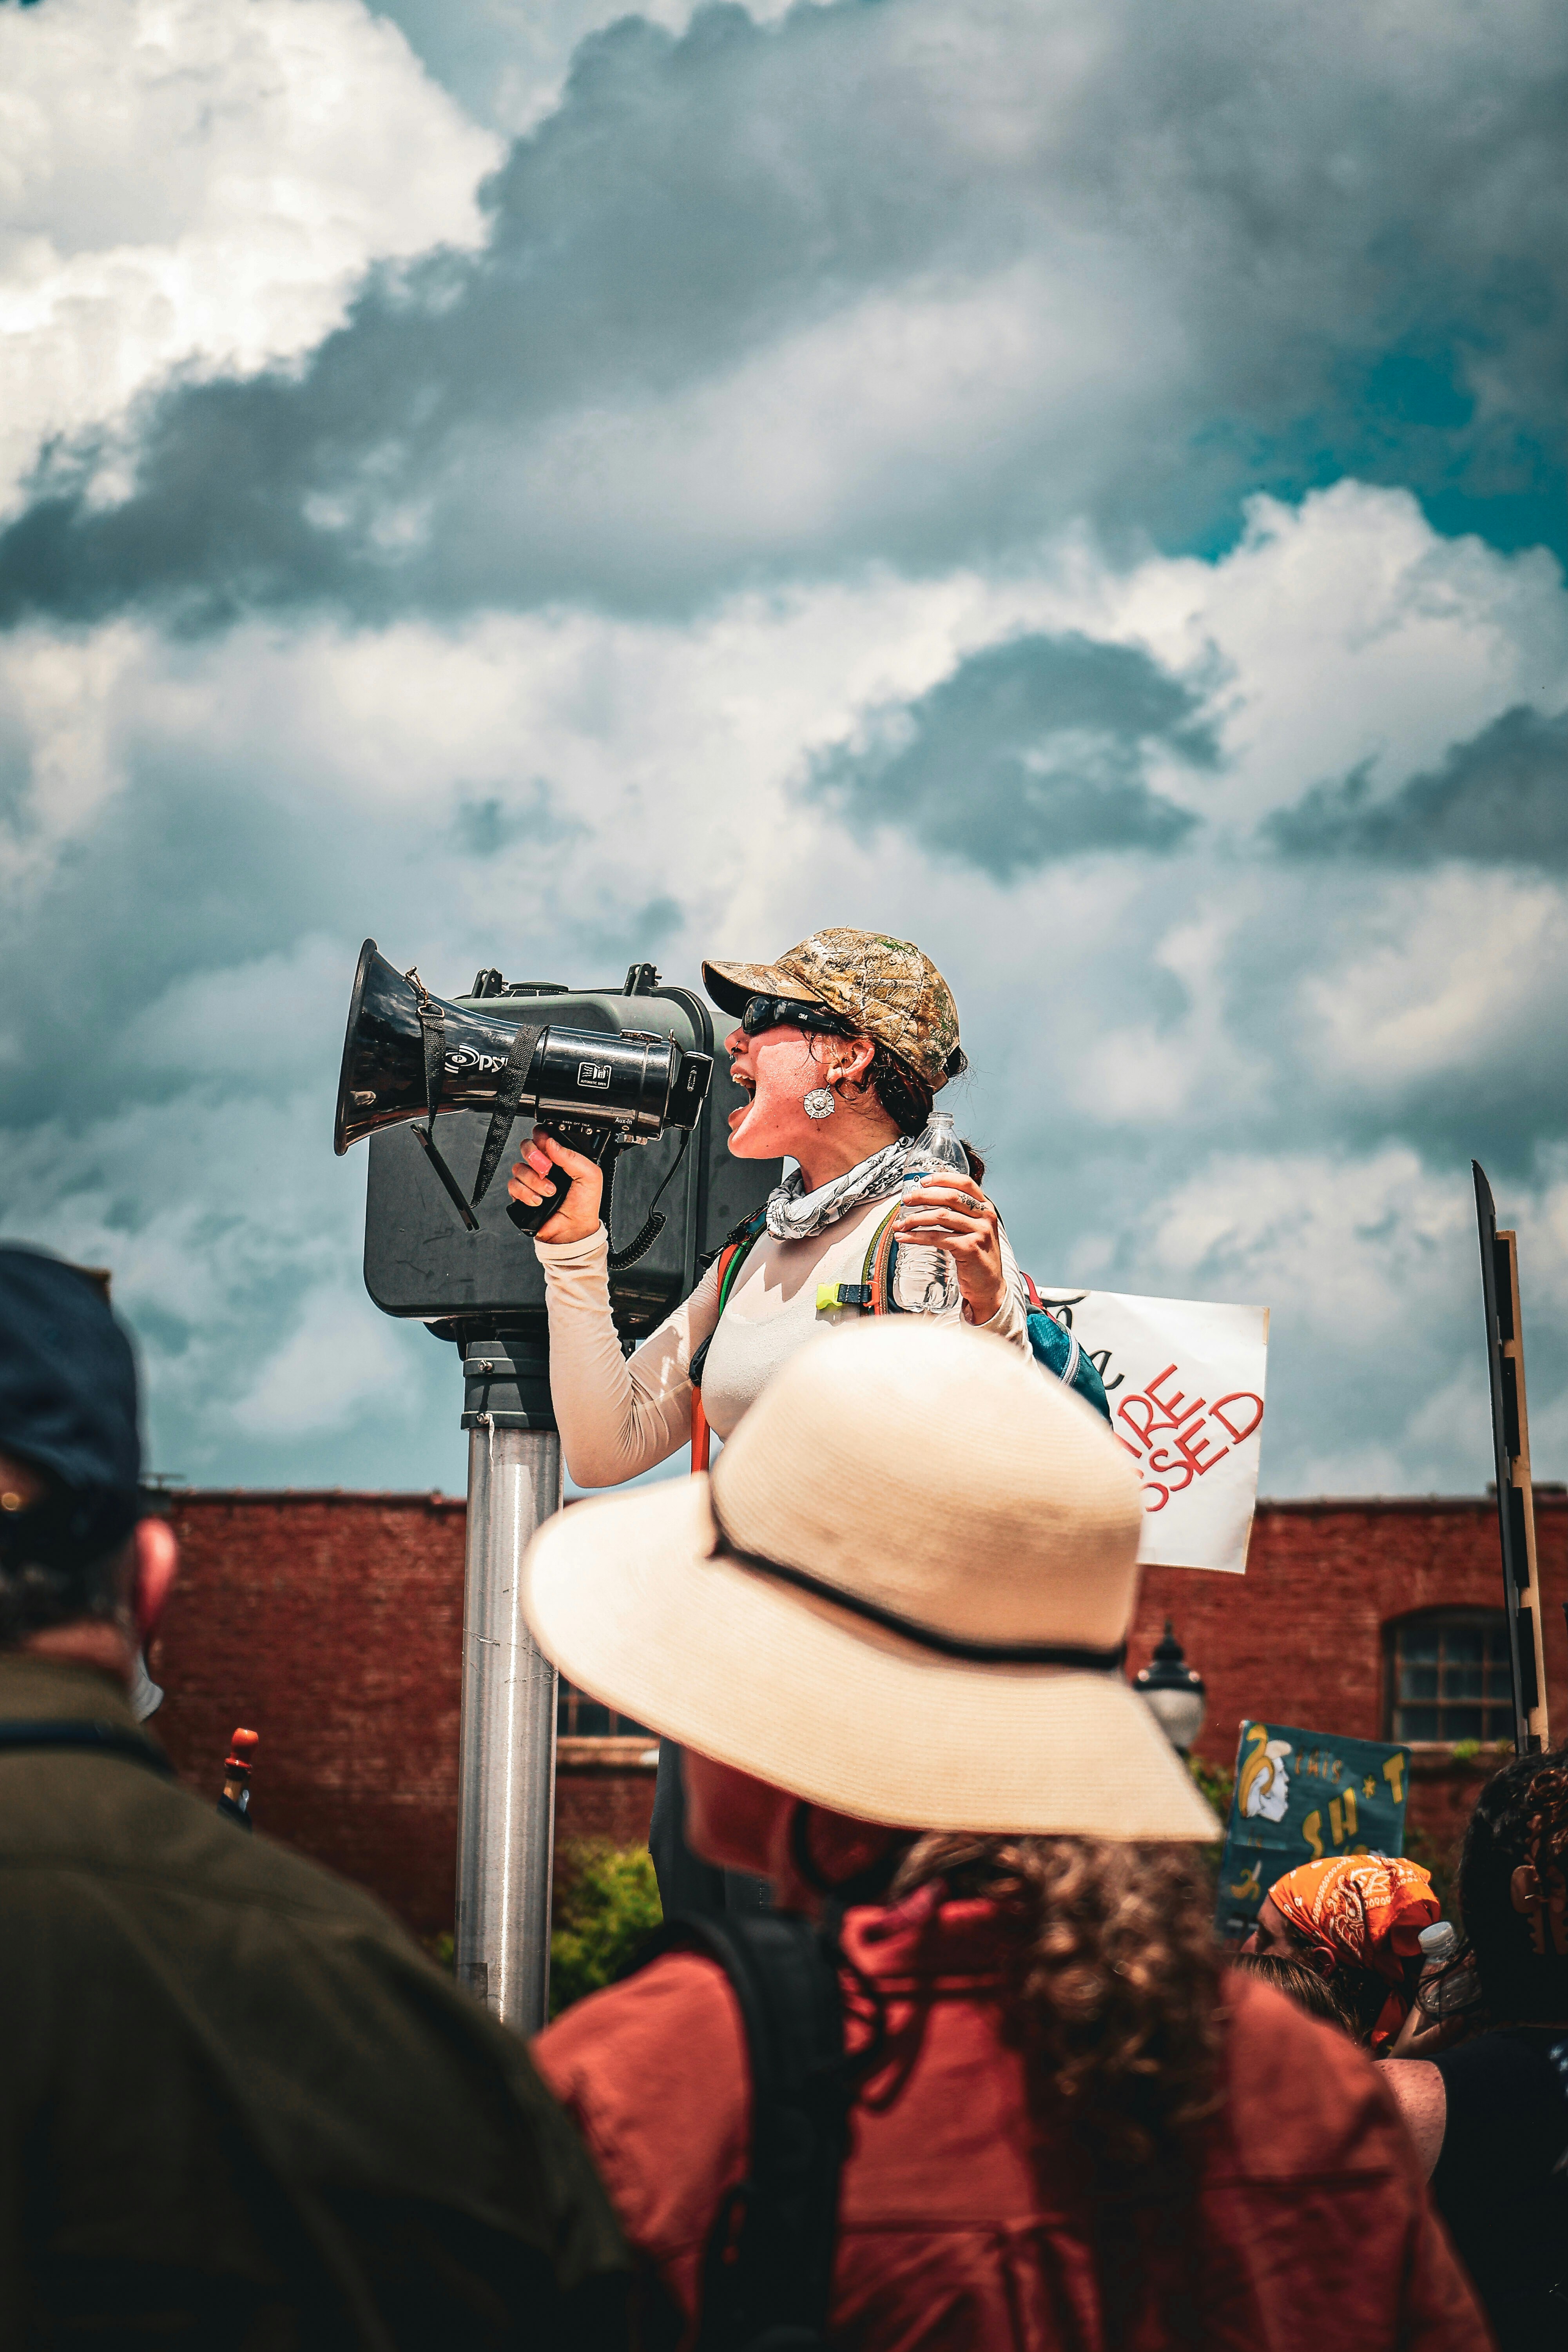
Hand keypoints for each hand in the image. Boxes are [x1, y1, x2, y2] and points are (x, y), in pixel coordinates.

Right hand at [506, 1127, 603, 1244]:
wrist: (573, 1232)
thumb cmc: (584, 1205)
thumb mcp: (590, 1176)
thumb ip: (572, 1156)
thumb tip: (552, 1143)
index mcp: (561, 1158)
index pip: (544, 1137)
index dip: (541, 1137)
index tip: (546, 1146)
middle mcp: (545, 1166)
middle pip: (526, 1147)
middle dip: (534, 1156)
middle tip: (547, 1168)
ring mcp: (532, 1180)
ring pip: (518, 1167)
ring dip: (534, 1181)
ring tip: (550, 1192)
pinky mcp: (522, 1194)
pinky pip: (513, 1185)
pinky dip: (525, 1193)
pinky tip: (538, 1201)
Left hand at [893, 1173, 1007, 1325]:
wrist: (989, 1285)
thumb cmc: (977, 1256)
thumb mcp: (974, 1229)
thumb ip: (960, 1214)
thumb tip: (927, 1199)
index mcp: (985, 1207)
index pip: (964, 1183)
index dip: (942, 1179)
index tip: (923, 1181)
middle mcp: (985, 1217)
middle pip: (950, 1197)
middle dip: (923, 1196)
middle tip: (906, 1201)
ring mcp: (979, 1232)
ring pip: (940, 1216)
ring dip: (915, 1219)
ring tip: (900, 1224)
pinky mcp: (969, 1248)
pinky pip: (937, 1238)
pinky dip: (917, 1237)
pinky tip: (905, 1238)